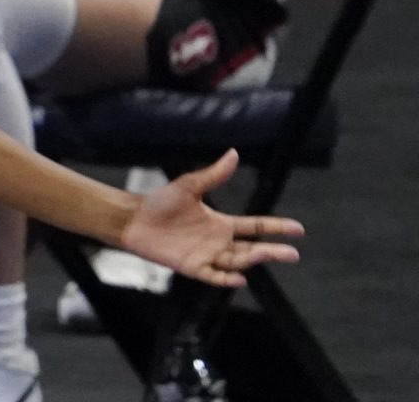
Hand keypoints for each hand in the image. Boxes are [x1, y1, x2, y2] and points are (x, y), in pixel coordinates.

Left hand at [117, 150, 302, 287]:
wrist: (134, 218)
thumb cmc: (160, 202)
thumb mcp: (189, 186)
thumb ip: (213, 174)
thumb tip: (233, 153)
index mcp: (221, 224)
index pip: (255, 227)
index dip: (276, 228)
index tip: (298, 229)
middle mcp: (218, 242)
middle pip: (252, 249)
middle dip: (272, 251)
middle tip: (292, 253)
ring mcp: (207, 256)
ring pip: (236, 262)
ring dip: (252, 260)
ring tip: (266, 253)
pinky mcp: (193, 267)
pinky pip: (214, 277)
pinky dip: (226, 279)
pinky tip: (239, 278)